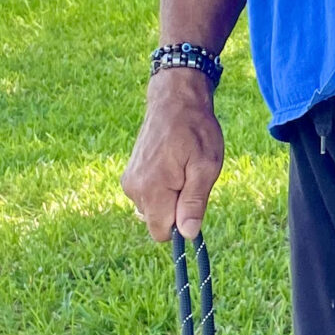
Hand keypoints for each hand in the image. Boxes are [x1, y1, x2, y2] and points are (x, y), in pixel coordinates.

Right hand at [122, 69, 224, 239]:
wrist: (174, 100)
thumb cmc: (195, 130)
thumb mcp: (205, 166)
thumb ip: (194, 202)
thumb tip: (187, 234)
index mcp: (152, 189)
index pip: (162, 233)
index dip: (181, 224)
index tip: (192, 201)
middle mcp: (134, 189)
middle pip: (157, 222)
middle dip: (175, 209)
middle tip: (189, 178)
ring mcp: (129, 181)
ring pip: (153, 209)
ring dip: (169, 198)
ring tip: (181, 168)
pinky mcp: (130, 175)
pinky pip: (147, 196)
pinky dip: (160, 188)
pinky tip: (171, 165)